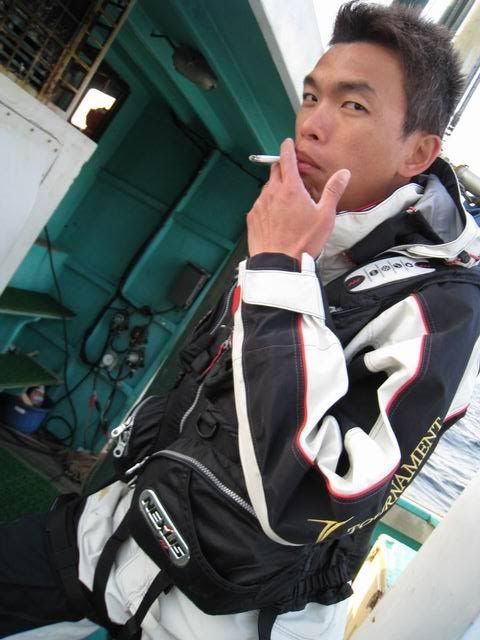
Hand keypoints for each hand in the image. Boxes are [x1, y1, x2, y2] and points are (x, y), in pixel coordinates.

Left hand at [247, 138, 349, 260]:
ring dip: (276, 190)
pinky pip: (260, 205)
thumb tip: (343, 174)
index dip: (287, 148)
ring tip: (287, 204)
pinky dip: (268, 205)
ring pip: (267, 188)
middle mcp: (272, 192)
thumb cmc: (303, 241)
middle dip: (283, 169)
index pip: (286, 159)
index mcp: (290, 188)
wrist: (279, 263)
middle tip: (292, 176)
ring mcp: (259, 205)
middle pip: (275, 171)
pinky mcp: (252, 218)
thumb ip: (333, 191)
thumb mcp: (325, 216)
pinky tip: (276, 218)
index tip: (287, 143)